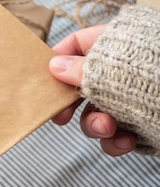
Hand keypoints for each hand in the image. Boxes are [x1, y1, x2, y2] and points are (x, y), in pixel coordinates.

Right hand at [48, 25, 135, 156]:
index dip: (57, 63)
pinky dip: (117, 142)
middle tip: (62, 118)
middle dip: (75, 105)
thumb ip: (84, 69)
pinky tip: (127, 142)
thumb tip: (53, 66)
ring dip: (96, 126)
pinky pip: (117, 135)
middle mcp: (122, 71)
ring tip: (110, 128)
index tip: (44, 84)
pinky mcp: (142, 124)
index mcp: (118, 44)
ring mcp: (132, 98)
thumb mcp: (120, 69)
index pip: (76, 45)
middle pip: (81, 85)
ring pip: (97, 114)